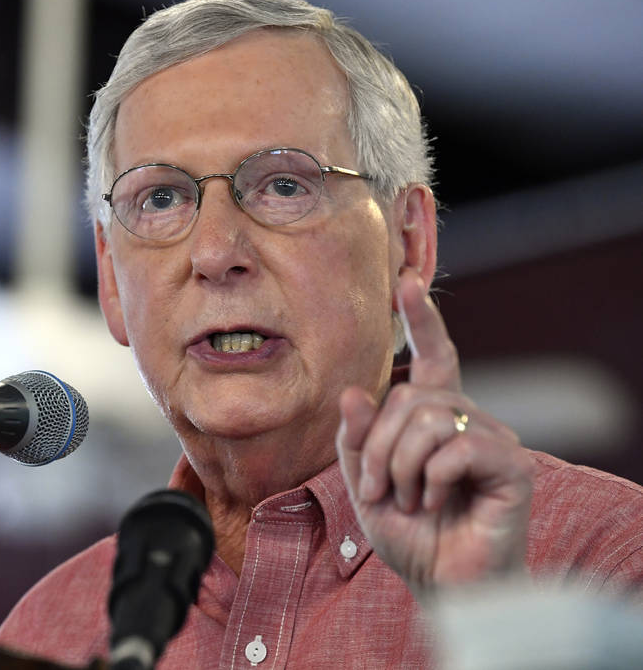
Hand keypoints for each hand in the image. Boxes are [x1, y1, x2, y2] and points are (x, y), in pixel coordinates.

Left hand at [335, 269, 534, 597]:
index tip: (406, 282)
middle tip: (376, 489)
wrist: (442, 586)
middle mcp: (469, 420)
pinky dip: (432, 478)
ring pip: (428, 418)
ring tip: (409, 500)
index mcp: (436, 420)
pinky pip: (457, 447)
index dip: (421, 321)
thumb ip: (356, 439)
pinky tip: (436, 503)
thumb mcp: (365, 484)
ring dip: (399, 465)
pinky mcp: (514, 466)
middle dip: (377, 445)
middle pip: (410, 395)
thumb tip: (354, 392)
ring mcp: (494, 440)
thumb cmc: (410, 535)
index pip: (433, 359)